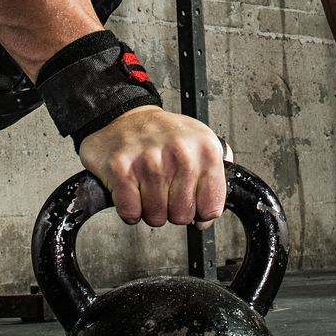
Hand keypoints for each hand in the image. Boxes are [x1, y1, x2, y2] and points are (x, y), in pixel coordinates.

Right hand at [77, 107, 229, 228]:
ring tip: (148, 187)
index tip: (192, 202)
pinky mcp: (121, 169)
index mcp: (205, 149)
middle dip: (172, 211)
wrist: (130, 115)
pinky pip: (131, 212)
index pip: (210, 208)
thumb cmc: (166, 135)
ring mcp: (149, 161)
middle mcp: (179, 152)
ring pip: (156, 217)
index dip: (199, 212)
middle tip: (166, 190)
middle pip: (182, 216)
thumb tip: (206, 219)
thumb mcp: (203, 145)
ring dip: (150, 210)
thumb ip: (214, 181)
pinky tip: (132, 191)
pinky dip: (130, 209)